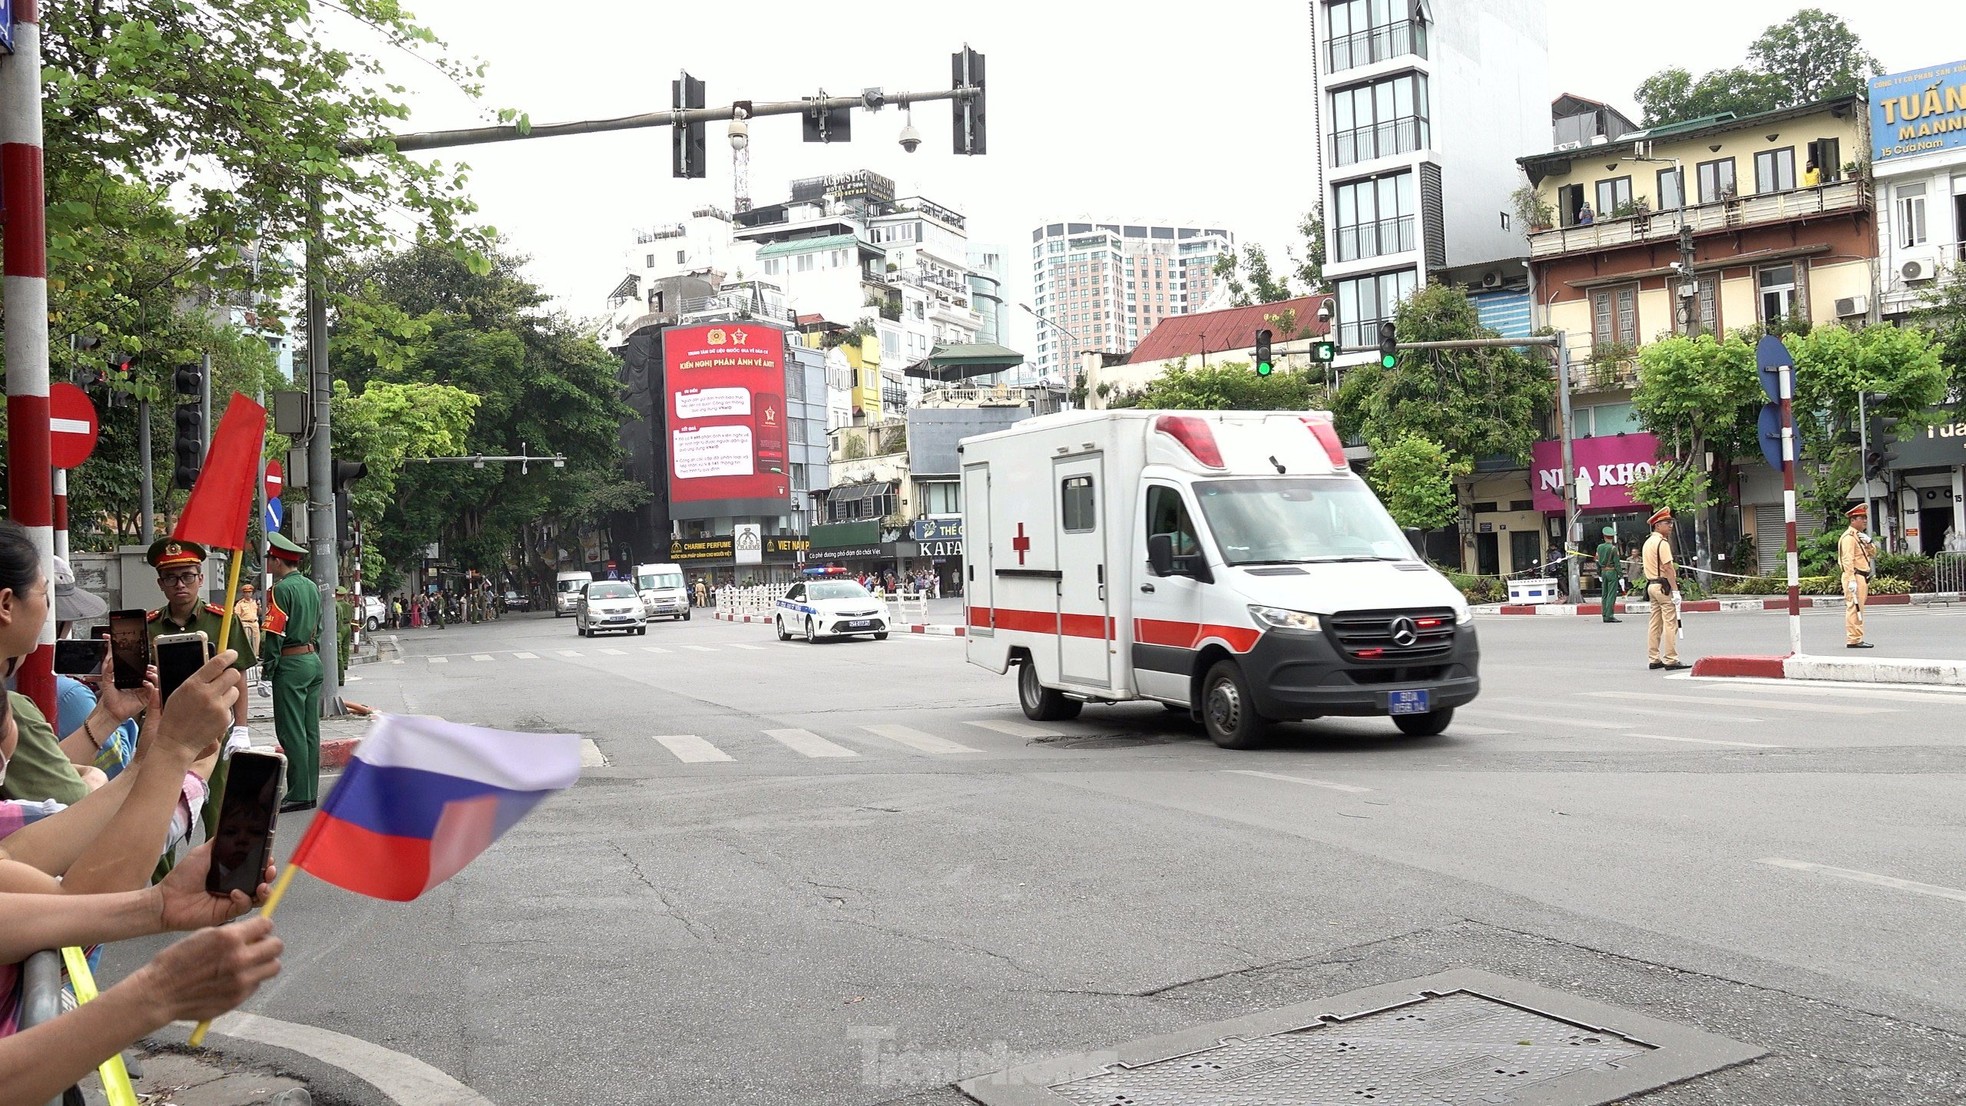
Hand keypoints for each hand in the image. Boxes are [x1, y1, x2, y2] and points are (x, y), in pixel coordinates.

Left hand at [93, 653, 148, 722]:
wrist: (110, 712)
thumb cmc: (109, 699)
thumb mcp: (106, 680)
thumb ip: (107, 669)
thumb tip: (109, 657)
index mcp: (132, 679)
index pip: (140, 669)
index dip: (143, 664)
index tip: (143, 658)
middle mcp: (139, 685)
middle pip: (151, 674)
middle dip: (152, 668)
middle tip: (148, 666)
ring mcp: (143, 691)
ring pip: (154, 681)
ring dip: (154, 675)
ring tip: (148, 673)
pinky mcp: (146, 698)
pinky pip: (153, 690)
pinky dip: (151, 685)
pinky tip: (145, 683)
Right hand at [130, 916, 283, 1023]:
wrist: (159, 993)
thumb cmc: (177, 961)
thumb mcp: (203, 936)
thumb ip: (231, 934)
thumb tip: (254, 932)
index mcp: (229, 937)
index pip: (266, 925)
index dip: (263, 927)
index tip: (259, 930)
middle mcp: (239, 958)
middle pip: (277, 946)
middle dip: (268, 944)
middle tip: (258, 947)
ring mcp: (241, 980)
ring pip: (273, 967)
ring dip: (265, 964)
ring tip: (250, 964)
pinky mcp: (238, 998)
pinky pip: (257, 985)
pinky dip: (250, 981)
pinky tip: (233, 980)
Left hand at [153, 842, 273, 930]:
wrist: (166, 899)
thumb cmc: (181, 878)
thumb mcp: (202, 852)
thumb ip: (220, 842)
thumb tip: (234, 829)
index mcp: (231, 870)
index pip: (255, 866)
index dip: (265, 862)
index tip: (268, 857)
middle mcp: (235, 885)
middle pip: (262, 881)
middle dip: (270, 875)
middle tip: (269, 871)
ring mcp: (233, 900)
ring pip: (259, 897)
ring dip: (265, 890)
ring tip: (262, 885)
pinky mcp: (228, 913)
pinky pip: (245, 906)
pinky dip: (244, 899)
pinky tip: (235, 893)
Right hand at [155, 651, 242, 759]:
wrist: (177, 743)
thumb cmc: (174, 717)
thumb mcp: (177, 693)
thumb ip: (195, 679)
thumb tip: (212, 666)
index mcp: (193, 684)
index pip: (218, 663)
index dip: (228, 656)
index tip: (233, 654)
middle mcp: (208, 694)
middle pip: (233, 674)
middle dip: (230, 675)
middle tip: (225, 678)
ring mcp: (218, 707)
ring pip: (235, 691)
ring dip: (228, 692)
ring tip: (214, 700)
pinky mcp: (225, 719)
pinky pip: (231, 707)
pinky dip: (224, 708)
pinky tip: (212, 714)